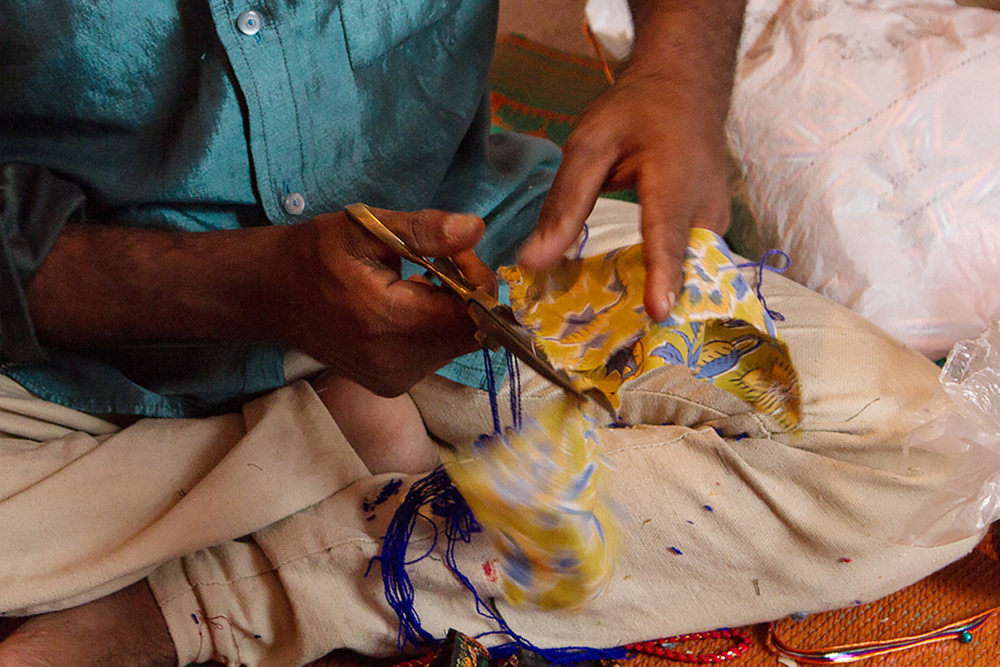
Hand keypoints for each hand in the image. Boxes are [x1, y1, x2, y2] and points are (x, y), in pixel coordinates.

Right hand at [280, 207, 495, 395]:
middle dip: (467, 294)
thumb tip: (475, 229)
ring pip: (455, 345)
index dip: (478, 283)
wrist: (270, 296)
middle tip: (439, 261)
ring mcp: (394, 381)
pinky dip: (434, 327)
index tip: (457, 252)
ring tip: (418, 281)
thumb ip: (424, 231)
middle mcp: (397, 364)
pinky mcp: (392, 386)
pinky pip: (435, 354)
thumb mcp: (365, 228)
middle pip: (469, 334)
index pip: (473, 319)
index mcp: (390, 323)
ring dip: (451, 310)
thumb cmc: (315, 255)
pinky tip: (407, 304)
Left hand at [517, 70, 731, 321]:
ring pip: (692, 273)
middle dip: (657, 307)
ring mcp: (717, 222)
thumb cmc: (635, 111)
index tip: (658, 313)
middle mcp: (706, 207)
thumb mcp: (588, 144)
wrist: (687, 86)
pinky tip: (636, 306)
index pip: (668, 235)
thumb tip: (530, 264)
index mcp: (674, 179)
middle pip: (685, 268)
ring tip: (625, 340)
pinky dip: (666, 286)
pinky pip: (693, 266)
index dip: (663, 277)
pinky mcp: (714, 231)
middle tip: (622, 353)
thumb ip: (564, 205)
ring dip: (661, 301)